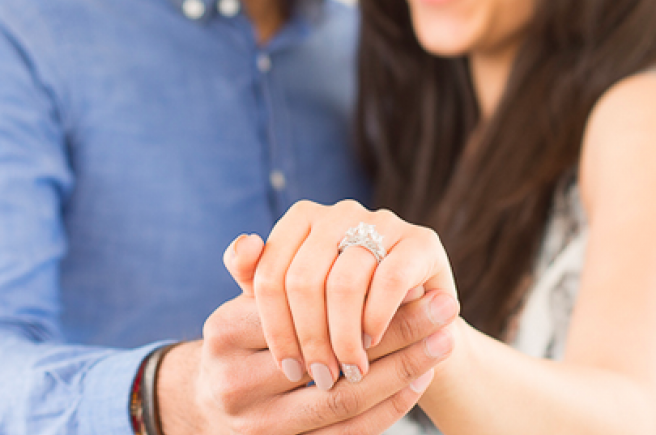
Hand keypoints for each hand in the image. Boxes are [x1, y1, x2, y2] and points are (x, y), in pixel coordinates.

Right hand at [159, 235, 458, 434]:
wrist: (208, 409)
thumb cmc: (240, 343)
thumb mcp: (239, 304)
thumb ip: (253, 271)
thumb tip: (254, 239)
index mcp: (226, 337)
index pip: (307, 311)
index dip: (365, 296)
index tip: (419, 279)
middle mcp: (236, 387)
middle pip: (332, 359)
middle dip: (397, 334)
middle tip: (447, 308)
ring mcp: (260, 429)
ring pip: (345, 402)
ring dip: (403, 372)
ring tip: (444, 343)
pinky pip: (349, 434)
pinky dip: (390, 407)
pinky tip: (420, 380)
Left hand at [230, 201, 456, 392]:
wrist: (411, 318)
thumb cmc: (340, 310)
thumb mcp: (293, 300)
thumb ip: (258, 276)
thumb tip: (243, 245)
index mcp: (301, 218)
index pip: (270, 273)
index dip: (275, 327)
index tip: (287, 368)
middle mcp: (339, 211)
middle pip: (304, 279)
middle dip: (309, 337)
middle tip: (319, 378)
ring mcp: (383, 221)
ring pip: (345, 282)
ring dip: (343, 336)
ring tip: (346, 369)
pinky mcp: (421, 241)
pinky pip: (389, 281)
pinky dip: (376, 319)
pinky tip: (371, 343)